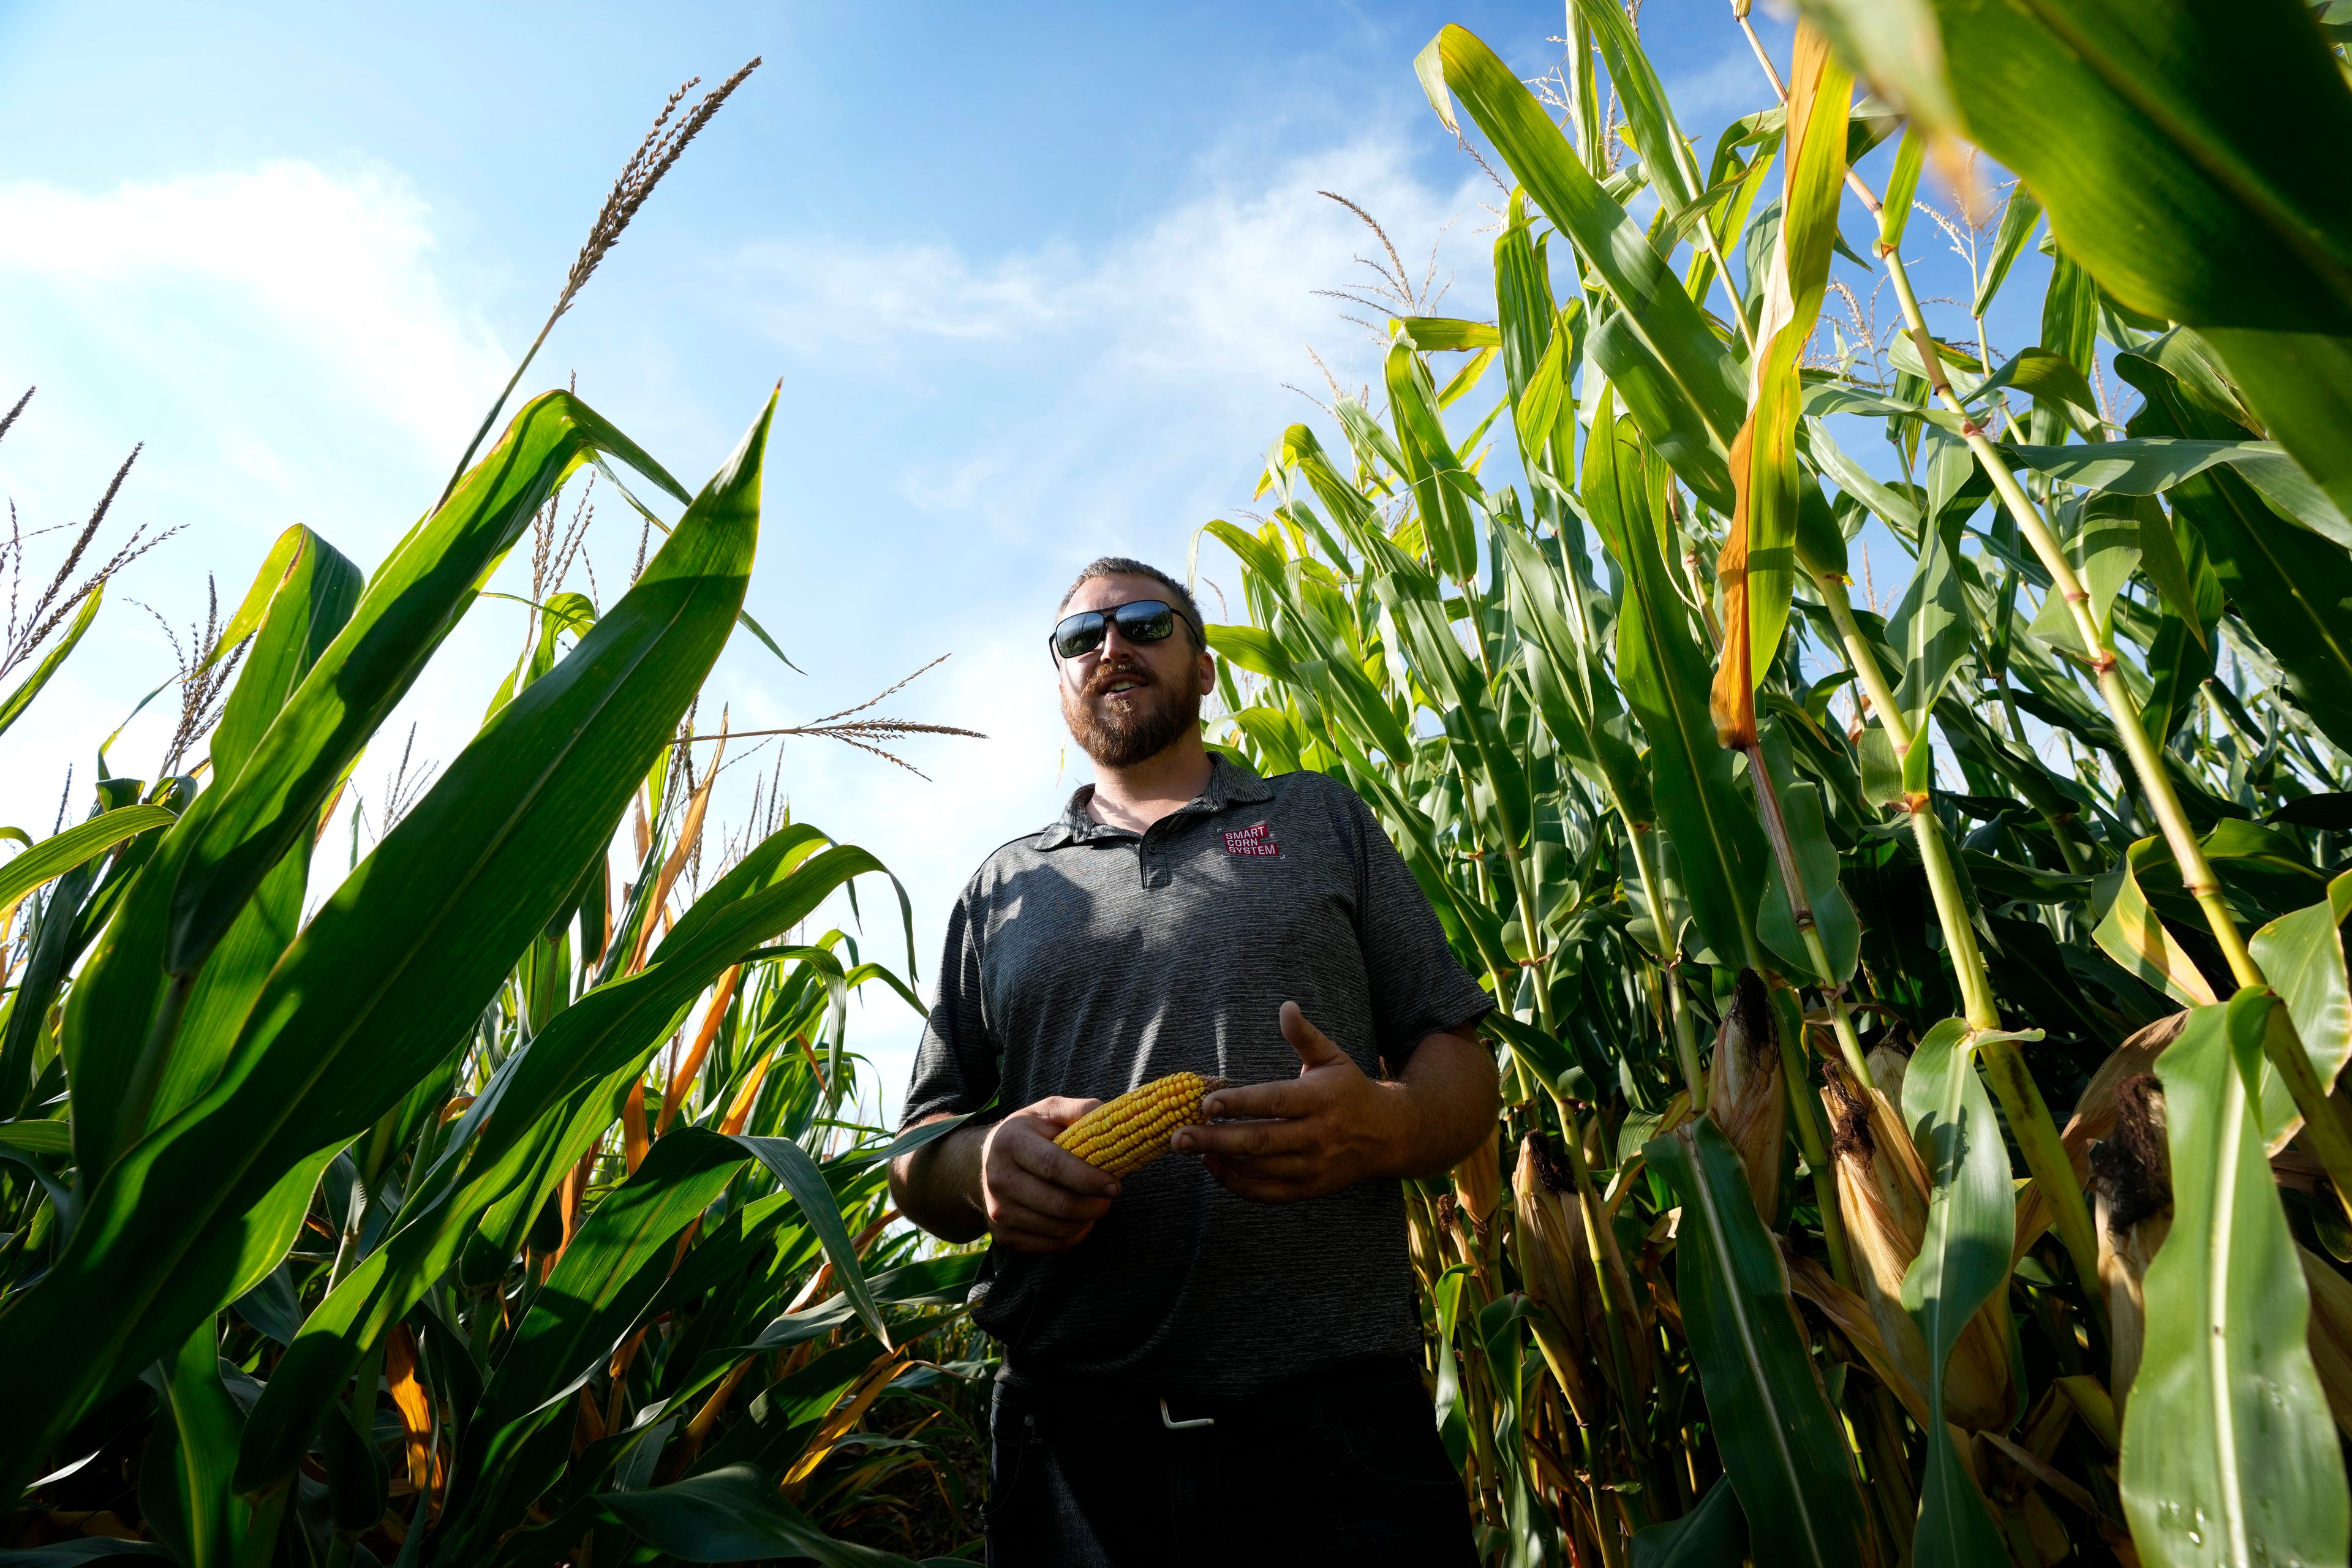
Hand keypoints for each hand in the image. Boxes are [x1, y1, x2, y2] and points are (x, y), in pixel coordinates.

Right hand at [979, 1096, 1121, 1252]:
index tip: (1115, 1185)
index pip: (1053, 1166)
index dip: (1088, 1179)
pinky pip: (1052, 1246)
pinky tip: (1077, 1219)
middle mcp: (999, 1179)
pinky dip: (1073, 1236)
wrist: (984, 1163)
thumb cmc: (1029, 1133)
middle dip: (1094, 1205)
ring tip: (1093, 1204)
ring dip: (1086, 1220)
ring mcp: (998, 1212)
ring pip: (1058, 1229)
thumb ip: (1081, 1110)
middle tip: (1110, 1196)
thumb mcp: (1049, 1110)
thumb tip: (1112, 1118)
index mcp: (1011, 1143)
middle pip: (1058, 1204)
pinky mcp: (1004, 1237)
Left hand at [1172, 1001, 1404, 1202]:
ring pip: (1259, 1169)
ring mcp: (1313, 1167)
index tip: (1206, 1103)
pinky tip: (1213, 1166)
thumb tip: (1285, 1006)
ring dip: (1221, 1160)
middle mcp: (1317, 1136)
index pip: (1273, 1103)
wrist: (1388, 1136)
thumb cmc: (1349, 1090)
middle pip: (1259, 1141)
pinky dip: (1236, 1184)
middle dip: (1215, 1140)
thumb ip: (1304, 1035)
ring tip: (1189, 1146)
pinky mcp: (1309, 1189)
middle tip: (1178, 1136)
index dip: (1239, 1104)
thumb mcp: (1332, 1057)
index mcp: (1319, 1099)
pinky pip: (1266, 1193)